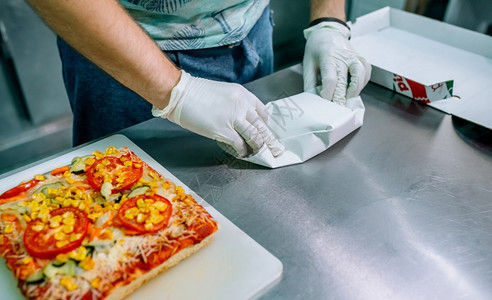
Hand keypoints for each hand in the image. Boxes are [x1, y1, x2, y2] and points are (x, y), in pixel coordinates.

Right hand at [152, 70, 284, 157]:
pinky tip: (243, 153)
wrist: (180, 93)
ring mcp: (234, 118)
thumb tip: (242, 121)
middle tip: (276, 149)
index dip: (267, 126)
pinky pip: (239, 144)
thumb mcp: (224, 93)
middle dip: (270, 140)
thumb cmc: (196, 93)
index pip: (263, 112)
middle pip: (262, 126)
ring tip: (260, 153)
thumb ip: (236, 105)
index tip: (268, 133)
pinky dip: (243, 151)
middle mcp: (242, 105)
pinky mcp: (223, 130)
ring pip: (254, 136)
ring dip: (258, 146)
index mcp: (243, 95)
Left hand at [303, 21, 370, 104]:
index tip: (325, 102)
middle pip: (345, 80)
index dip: (328, 93)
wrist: (327, 32)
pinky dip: (364, 81)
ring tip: (349, 98)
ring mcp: (353, 56)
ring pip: (360, 74)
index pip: (330, 79)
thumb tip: (313, 100)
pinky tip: (357, 88)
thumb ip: (310, 83)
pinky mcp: (359, 57)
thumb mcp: (308, 64)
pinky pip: (367, 70)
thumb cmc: (316, 49)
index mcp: (327, 57)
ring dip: (356, 89)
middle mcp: (342, 57)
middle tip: (338, 110)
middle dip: (342, 97)